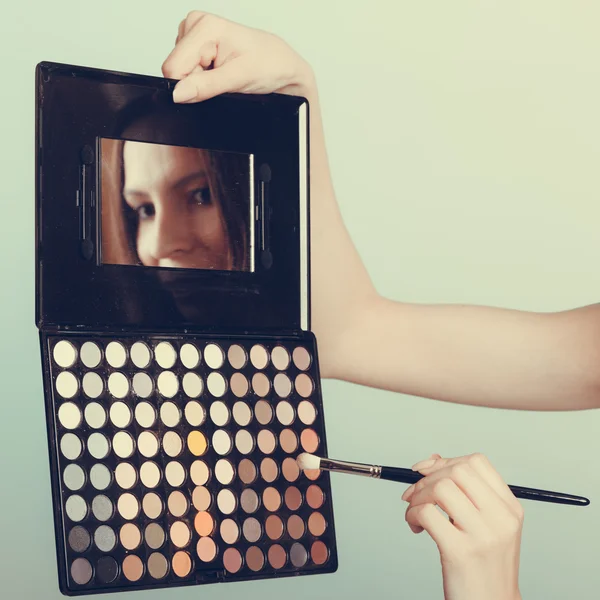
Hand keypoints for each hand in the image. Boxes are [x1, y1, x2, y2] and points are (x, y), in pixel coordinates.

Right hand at [162, 11, 313, 102]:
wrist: (281, 67)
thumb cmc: (268, 65)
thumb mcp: (238, 79)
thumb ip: (205, 86)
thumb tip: (178, 93)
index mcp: (205, 26)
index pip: (173, 67)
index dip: (190, 85)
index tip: (213, 84)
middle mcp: (196, 25)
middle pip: (176, 69)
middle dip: (197, 82)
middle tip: (222, 79)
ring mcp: (195, 35)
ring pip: (181, 72)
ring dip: (202, 80)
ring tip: (225, 74)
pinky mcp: (197, 46)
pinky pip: (188, 71)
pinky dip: (204, 77)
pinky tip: (221, 71)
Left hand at [402, 453, 522, 599]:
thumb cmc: (482, 564)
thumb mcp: (486, 525)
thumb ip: (465, 492)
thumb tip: (431, 460)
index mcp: (510, 508)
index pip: (477, 462)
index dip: (446, 461)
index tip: (428, 471)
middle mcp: (501, 519)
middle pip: (458, 470)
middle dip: (428, 477)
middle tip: (415, 493)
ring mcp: (483, 535)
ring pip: (441, 488)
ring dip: (417, 496)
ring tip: (415, 511)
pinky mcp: (461, 552)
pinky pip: (427, 514)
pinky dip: (412, 515)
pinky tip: (415, 526)